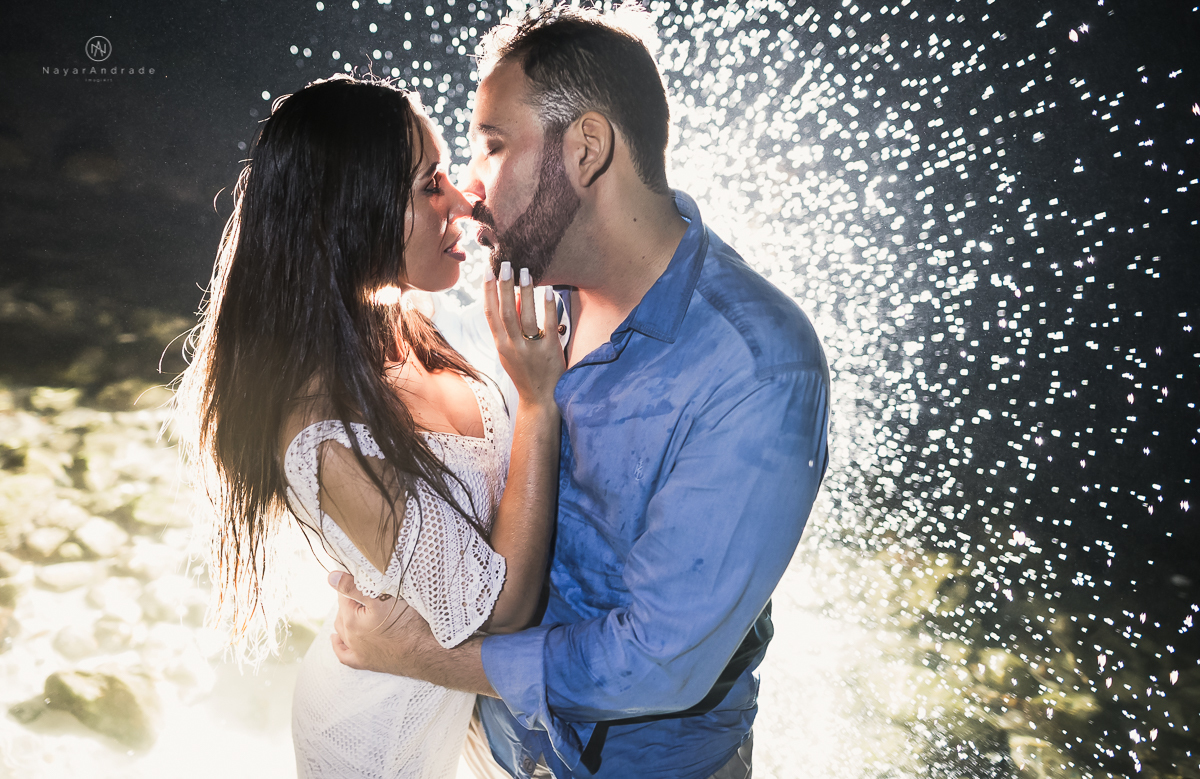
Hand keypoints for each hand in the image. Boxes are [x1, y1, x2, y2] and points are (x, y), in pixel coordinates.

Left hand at [328, 570, 434, 674]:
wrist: (425, 652)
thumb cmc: (409, 623)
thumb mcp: (384, 598)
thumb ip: (355, 587)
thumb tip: (331, 577)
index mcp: (351, 620)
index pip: (343, 594)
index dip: (353, 583)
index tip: (363, 576)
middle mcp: (350, 638)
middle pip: (343, 611)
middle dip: (351, 599)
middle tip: (367, 589)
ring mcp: (357, 652)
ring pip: (342, 631)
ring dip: (346, 617)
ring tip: (356, 606)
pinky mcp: (365, 662)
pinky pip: (344, 655)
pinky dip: (339, 646)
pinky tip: (336, 639)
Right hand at [483, 261, 564, 406]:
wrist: (540, 400)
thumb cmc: (525, 373)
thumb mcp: (510, 352)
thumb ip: (509, 328)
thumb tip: (510, 298)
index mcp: (500, 345)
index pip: (490, 313)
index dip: (487, 291)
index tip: (487, 271)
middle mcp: (512, 346)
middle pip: (505, 311)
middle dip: (503, 285)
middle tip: (505, 264)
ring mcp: (531, 349)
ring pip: (524, 316)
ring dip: (524, 291)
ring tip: (526, 271)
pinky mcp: (550, 351)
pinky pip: (548, 325)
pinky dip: (548, 306)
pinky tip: (548, 290)